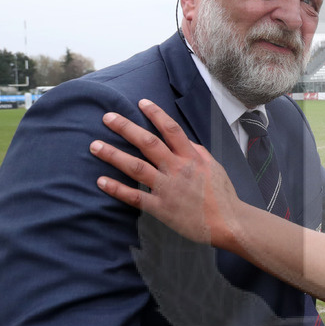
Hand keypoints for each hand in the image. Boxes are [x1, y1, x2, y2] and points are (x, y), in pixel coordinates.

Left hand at [89, 99, 236, 246]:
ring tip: (95, 146)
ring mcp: (168, 189)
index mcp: (192, 157)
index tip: (141, 103)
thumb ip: (197, 152)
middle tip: (107, 118)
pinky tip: (101, 181)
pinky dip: (117, 189)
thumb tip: (183, 140)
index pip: (171, 130)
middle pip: (148, 143)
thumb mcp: (214, 167)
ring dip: (114, 155)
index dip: (156, 114)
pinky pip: (135, 197)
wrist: (229, 222)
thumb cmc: (222, 195)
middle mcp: (178, 169)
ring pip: (136, 167)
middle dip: (126, 128)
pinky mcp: (161, 208)